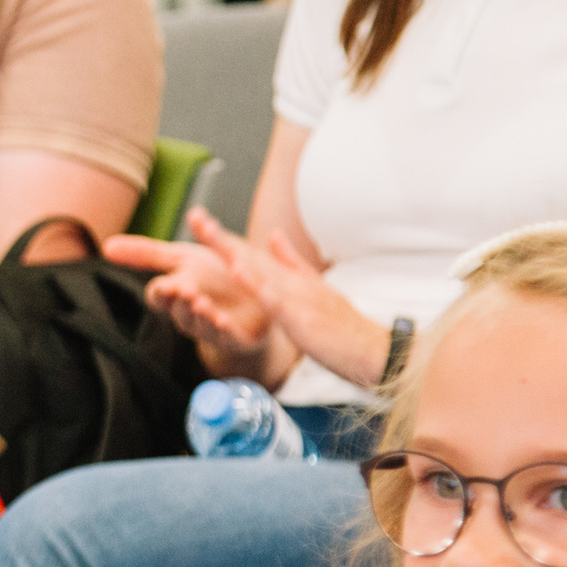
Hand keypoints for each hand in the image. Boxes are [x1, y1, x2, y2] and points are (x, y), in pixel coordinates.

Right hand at [103, 227, 285, 379]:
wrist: (256, 296)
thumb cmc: (215, 276)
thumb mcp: (181, 258)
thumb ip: (147, 254)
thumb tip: (106, 246)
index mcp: (176, 294)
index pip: (159, 296)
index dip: (162, 292)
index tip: (165, 284)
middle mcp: (190, 314)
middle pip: (178, 312)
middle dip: (181, 302)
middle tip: (187, 290)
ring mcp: (212, 329)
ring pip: (200, 326)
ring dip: (200, 315)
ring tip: (203, 304)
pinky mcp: (237, 339)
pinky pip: (227, 338)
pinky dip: (223, 330)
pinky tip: (223, 320)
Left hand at [190, 208, 390, 390]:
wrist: (373, 349)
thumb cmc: (342, 327)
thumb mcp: (314, 290)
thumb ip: (292, 263)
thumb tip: (273, 235)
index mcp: (290, 279)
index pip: (252, 254)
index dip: (224, 239)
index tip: (199, 222)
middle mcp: (291, 282)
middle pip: (250, 255)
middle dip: (219, 237)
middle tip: (194, 217)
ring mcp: (296, 297)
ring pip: (258, 271)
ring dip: (232, 252)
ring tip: (208, 233)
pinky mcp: (301, 317)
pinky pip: (274, 299)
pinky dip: (256, 284)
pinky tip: (238, 270)